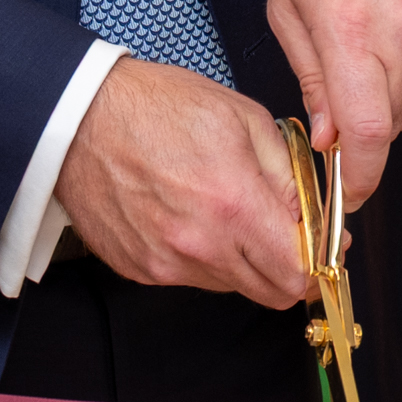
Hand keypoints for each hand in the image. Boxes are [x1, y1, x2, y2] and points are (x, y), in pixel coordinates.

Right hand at [54, 53, 312, 304]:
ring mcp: (165, 264)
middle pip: (270, 293)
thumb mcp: (246, 120)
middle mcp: (199, 245)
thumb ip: (290, 177)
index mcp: (233, 205)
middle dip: (286, 268)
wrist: (79, 117)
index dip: (319, 265)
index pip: (298, 274)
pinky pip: (189, 278)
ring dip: (241, 261)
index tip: (322, 249)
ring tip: (223, 212)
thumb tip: (318, 221)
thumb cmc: (158, 108)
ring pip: (230, 286)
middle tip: (282, 234)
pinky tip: (187, 216)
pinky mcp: (139, 270)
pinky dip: (200, 256)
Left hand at [267, 0, 401, 179]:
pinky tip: (397, 22)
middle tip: (340, 100)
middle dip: (364, 129)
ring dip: (390, 95)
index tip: (349, 197)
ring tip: (368, 45)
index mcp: (349, 25)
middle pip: (392, 123)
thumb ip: (309, 76)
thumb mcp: (288, 0)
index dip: (359, 178)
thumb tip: (330, 137)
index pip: (366, 131)